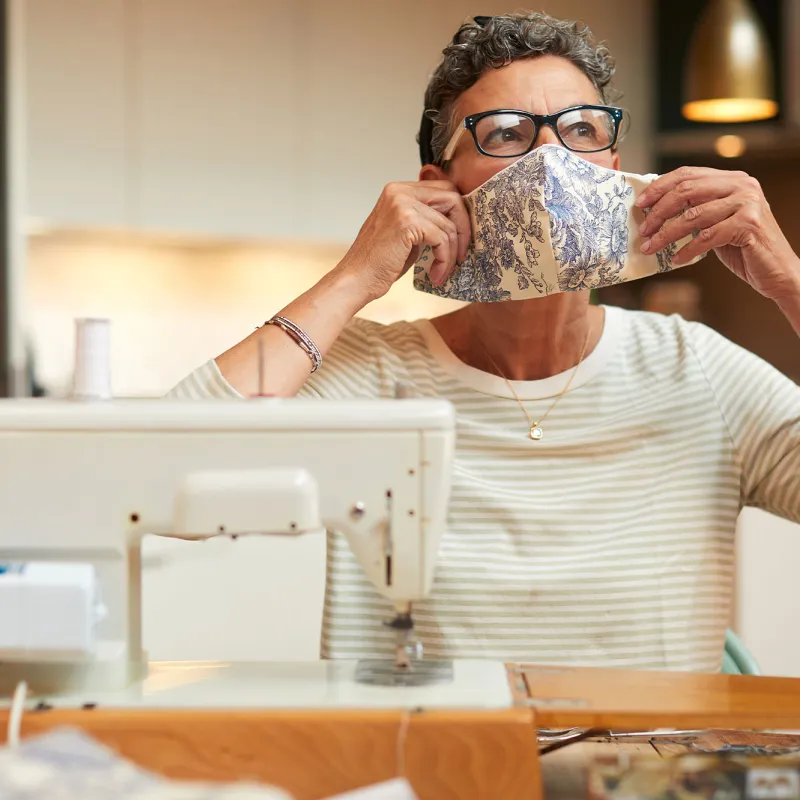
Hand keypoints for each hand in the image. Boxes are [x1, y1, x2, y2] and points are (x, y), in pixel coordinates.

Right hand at [336, 180, 470, 301]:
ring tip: (442, 271)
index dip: (458, 214)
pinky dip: (444, 260)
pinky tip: (436, 274)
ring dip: (452, 252)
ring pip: (449, 224)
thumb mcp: (406, 233)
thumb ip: (426, 220)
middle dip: (463, 228)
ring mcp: (402, 204)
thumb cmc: (379, 263)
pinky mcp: (407, 222)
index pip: (443, 189)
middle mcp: (399, 191)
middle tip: (461, 253)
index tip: (460, 238)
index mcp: (398, 190)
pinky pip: (442, 239)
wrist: (356, 280)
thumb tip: (456, 221)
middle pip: (452, 198)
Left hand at [636, 166, 799, 301]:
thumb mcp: (717, 221)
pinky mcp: (749, 225)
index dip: (660, 187)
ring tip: (650, 248)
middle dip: (659, 211)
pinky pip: (706, 237)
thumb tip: (657, 208)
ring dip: (666, 234)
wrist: (776, 270)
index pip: (688, 174)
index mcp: (733, 179)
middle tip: (643, 230)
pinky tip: (675, 259)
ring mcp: (747, 203)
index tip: (640, 204)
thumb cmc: (743, 247)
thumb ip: (697, 209)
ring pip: (693, 216)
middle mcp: (742, 185)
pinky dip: (687, 250)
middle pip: (687, 191)